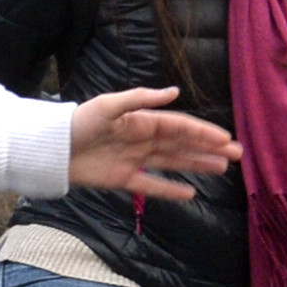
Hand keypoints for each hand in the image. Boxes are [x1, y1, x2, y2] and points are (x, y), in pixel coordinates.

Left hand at [67, 84, 232, 202]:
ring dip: (197, 165)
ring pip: (172, 163)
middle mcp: (141, 140)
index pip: (179, 127)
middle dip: (209, 149)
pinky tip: (191, 193)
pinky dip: (170, 190)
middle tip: (237, 155)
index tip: (226, 140)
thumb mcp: (107, 105)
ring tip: (223, 168)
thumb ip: (140, 98)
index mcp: (141, 121)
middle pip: (182, 145)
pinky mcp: (121, 179)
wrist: (50, 149)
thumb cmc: (77, 122)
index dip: (203, 132)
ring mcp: (133, 160)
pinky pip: (151, 185)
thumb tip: (175, 92)